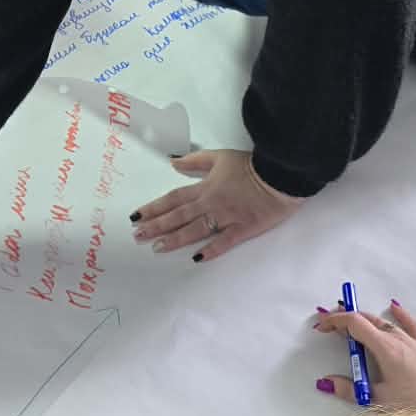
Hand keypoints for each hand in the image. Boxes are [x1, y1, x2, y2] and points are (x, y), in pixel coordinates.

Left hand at [130, 149, 302, 262]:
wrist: (279, 175)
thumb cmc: (250, 165)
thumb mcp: (220, 156)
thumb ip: (196, 161)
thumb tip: (173, 163)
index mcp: (204, 187)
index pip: (173, 199)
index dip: (154, 208)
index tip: (136, 216)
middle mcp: (210, 204)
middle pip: (178, 216)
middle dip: (156, 226)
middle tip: (137, 235)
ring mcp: (226, 217)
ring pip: (195, 230)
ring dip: (175, 239)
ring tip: (157, 247)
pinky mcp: (243, 228)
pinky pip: (224, 241)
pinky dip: (211, 250)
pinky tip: (197, 258)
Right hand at [311, 300, 415, 410]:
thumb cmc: (413, 407)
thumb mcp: (377, 400)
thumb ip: (349, 389)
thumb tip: (325, 382)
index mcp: (386, 349)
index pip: (355, 324)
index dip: (335, 321)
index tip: (321, 326)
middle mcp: (400, 340)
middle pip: (368, 320)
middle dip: (346, 319)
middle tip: (329, 325)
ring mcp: (414, 342)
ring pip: (386, 323)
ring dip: (367, 320)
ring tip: (352, 320)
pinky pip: (411, 325)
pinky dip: (400, 315)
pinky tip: (394, 307)